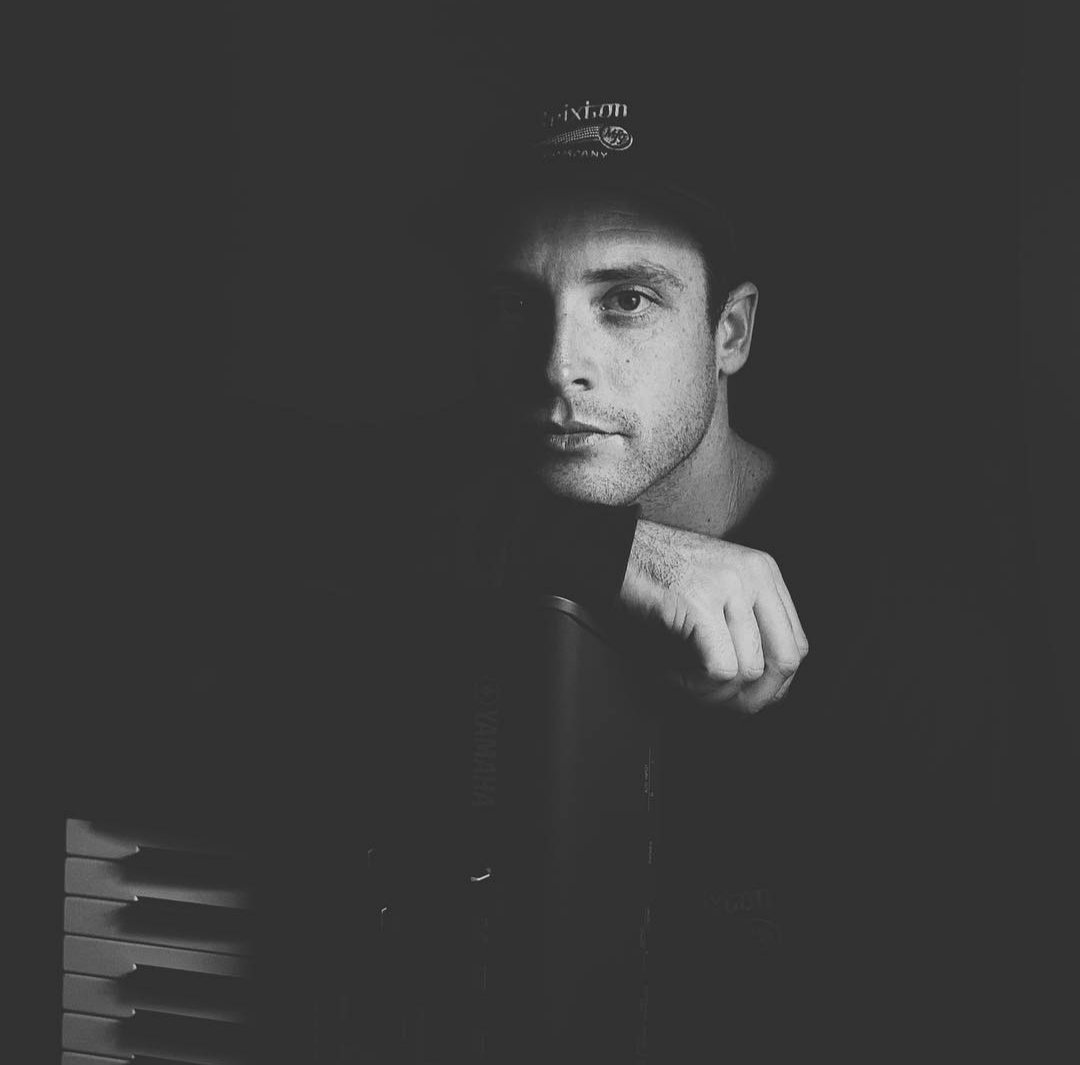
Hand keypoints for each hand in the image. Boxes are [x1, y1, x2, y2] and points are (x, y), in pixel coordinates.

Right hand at [618, 520, 808, 711]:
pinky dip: (696, 686)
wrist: (612, 551)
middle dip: (756, 697)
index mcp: (762, 570)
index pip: (795, 642)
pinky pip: (720, 669)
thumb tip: (762, 681)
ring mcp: (729, 586)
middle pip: (784, 660)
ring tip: (686, 683)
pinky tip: (672, 673)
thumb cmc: (654, 571)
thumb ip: (744, 618)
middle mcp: (753, 575)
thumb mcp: (715, 584)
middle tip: (724, 704)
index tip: (750, 697)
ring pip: (749, 671)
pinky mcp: (701, 604)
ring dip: (715, 693)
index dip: (776, 683)